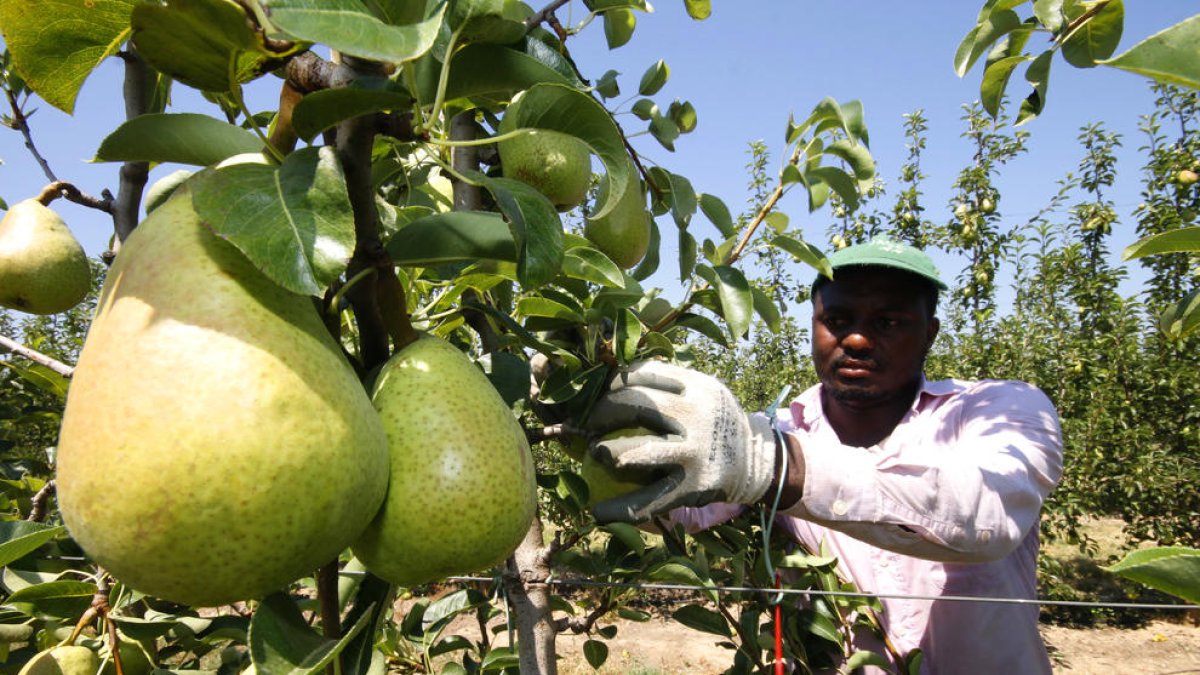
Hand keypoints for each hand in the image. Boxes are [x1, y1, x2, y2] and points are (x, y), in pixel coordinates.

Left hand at [581, 360, 777, 522]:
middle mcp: (697, 415)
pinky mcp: (694, 486)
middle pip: (636, 406)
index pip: (642, 374)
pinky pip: (650, 499)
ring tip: (595, 453)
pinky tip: (598, 512)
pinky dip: (620, 508)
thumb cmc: (714, 424)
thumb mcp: (703, 393)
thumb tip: (612, 383)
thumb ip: (668, 387)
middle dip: (603, 414)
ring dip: (608, 452)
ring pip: (639, 450)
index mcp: (697, 386)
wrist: (756, 461)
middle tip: (591, 426)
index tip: (603, 395)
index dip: (613, 384)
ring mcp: (695, 451)